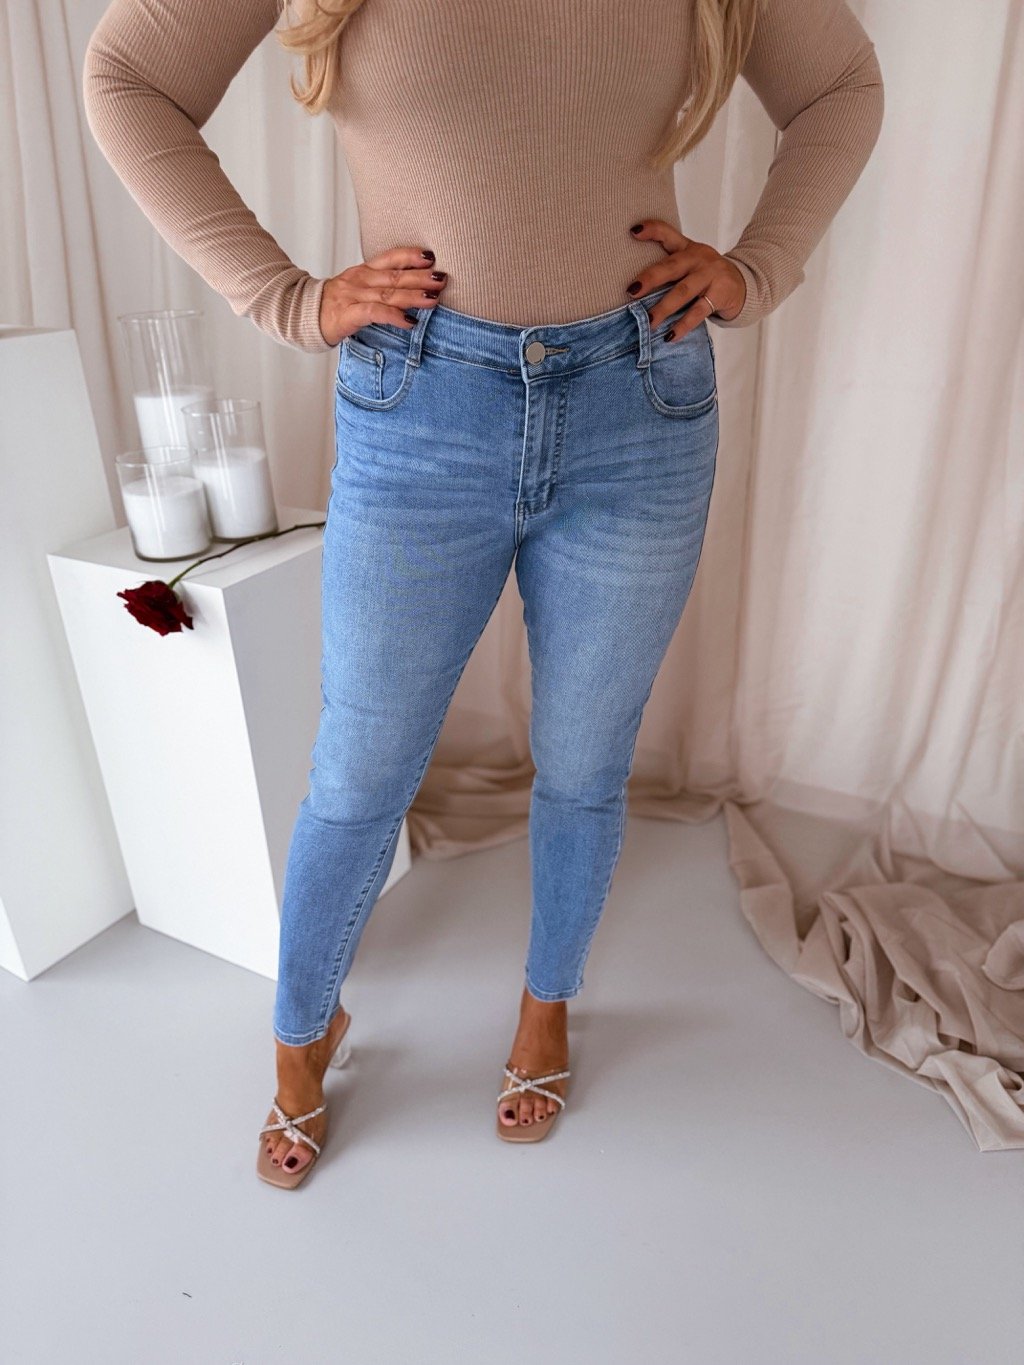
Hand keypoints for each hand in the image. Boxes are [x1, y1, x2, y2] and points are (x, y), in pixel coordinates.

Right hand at [317, 245, 449, 345]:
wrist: (302, 316)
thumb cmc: (334, 306)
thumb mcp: (358, 290)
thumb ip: (381, 288)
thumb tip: (413, 291)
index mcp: (364, 271)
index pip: (390, 258)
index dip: (411, 256)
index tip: (432, 256)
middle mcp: (360, 280)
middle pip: (395, 276)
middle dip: (421, 277)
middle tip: (443, 279)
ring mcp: (354, 296)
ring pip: (388, 293)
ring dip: (413, 296)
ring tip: (434, 299)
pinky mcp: (349, 314)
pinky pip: (375, 312)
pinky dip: (394, 316)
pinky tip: (409, 322)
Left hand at [625, 219, 745, 338]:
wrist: (744, 284)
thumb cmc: (707, 275)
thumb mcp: (690, 263)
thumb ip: (667, 267)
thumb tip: (634, 287)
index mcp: (687, 249)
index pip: (668, 234)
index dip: (651, 230)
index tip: (633, 232)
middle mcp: (698, 259)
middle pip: (671, 267)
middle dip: (650, 279)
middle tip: (632, 292)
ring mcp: (710, 275)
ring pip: (683, 292)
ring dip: (664, 308)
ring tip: (649, 321)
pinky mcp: (720, 294)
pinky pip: (698, 311)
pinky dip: (683, 325)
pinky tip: (670, 336)